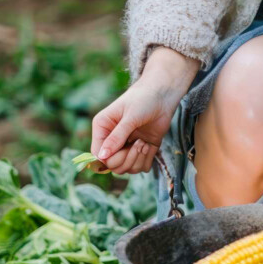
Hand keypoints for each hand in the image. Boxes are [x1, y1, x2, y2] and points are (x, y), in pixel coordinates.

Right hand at [90, 46, 198, 174]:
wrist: (164, 94)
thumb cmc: (144, 99)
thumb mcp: (130, 117)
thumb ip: (116, 137)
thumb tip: (102, 157)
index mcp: (102, 128)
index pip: (98, 155)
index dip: (111, 159)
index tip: (126, 148)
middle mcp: (111, 139)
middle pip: (112, 166)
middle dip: (127, 158)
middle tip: (139, 143)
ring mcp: (126, 146)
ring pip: (126, 169)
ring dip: (138, 159)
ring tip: (144, 142)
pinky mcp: (140, 150)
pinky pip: (140, 167)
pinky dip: (147, 159)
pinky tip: (150, 145)